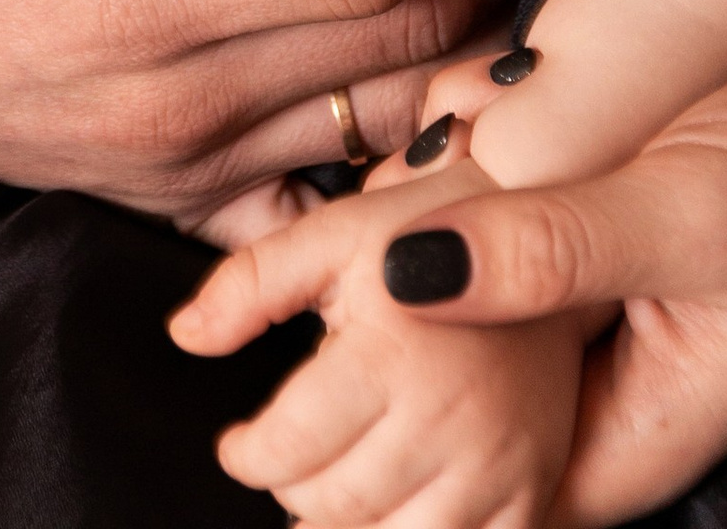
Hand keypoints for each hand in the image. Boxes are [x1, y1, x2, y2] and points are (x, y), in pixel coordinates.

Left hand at [181, 156, 591, 527]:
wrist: (541, 229)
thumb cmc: (427, 227)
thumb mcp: (330, 233)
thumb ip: (248, 283)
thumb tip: (185, 335)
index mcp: (391, 354)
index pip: (289, 451)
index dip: (246, 455)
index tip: (239, 444)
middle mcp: (449, 418)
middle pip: (335, 506)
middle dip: (293, 490)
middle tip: (288, 462)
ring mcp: (498, 463)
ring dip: (350, 527)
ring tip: (334, 489)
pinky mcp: (534, 487)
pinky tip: (395, 508)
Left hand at [220, 0, 726, 522]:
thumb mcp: (689, 216)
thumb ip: (550, 253)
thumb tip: (399, 278)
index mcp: (617, 441)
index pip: (451, 499)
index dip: (350, 460)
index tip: (255, 394)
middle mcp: (594, 393)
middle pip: (435, 422)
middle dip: (342, 376)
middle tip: (240, 308)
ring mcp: (591, 314)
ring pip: (447, 322)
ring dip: (378, 274)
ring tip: (295, 229)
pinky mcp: (588, 234)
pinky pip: (484, 245)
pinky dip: (429, 209)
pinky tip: (384, 147)